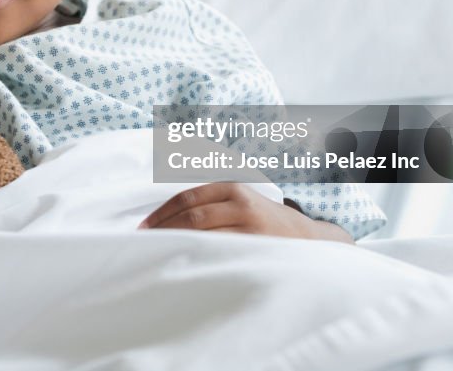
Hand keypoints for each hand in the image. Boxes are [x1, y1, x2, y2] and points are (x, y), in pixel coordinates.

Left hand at [137, 182, 352, 242]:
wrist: (309, 240)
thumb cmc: (265, 223)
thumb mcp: (242, 201)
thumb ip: (212, 203)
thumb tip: (168, 217)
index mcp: (232, 187)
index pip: (187, 197)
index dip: (162, 213)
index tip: (143, 227)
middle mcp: (240, 202)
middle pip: (191, 216)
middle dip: (163, 229)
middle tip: (144, 243)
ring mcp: (249, 225)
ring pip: (202, 234)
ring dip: (176, 244)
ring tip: (156, 254)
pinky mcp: (255, 246)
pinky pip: (218, 252)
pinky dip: (197, 257)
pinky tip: (184, 264)